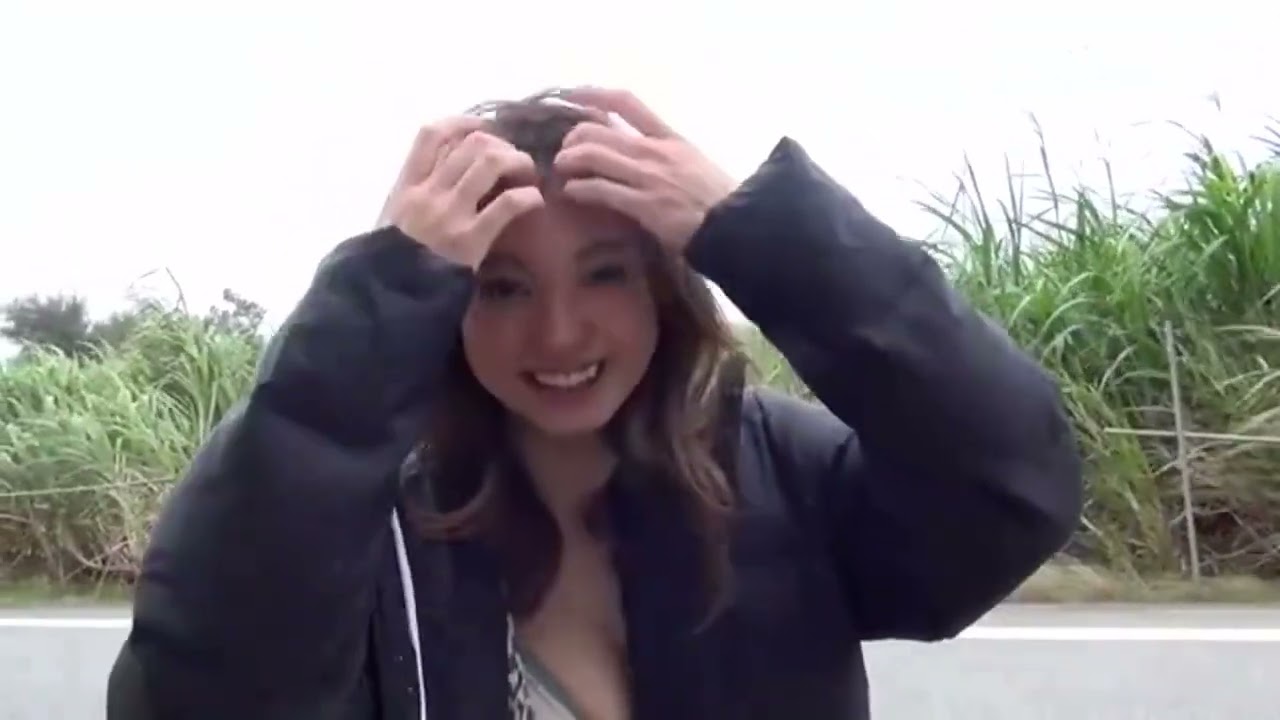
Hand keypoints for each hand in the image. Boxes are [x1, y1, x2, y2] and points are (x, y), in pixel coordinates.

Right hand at [378, 117, 543, 268]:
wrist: (390, 298)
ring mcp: (449, 214)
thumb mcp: (393, 219)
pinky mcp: (470, 239)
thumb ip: (417, 193)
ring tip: (528, 177)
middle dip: (503, 146)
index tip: (485, 129)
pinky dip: (527, 196)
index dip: (465, 123)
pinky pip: (507, 203)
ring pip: (491, 162)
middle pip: (472, 143)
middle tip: (516, 163)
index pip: (432, 134)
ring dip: (519, 163)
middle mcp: (428, 193)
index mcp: (407, 186)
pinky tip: (533, 202)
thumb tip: (449, 168)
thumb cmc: (395, 263)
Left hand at [553, 88, 737, 253]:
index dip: (595, 95)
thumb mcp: (695, 163)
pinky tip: (572, 192)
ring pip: (594, 155)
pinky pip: (601, 189)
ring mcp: (649, 177)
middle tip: (565, 153)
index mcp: (669, 138)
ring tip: (562, 170)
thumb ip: (667, 154)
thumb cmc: (720, 200)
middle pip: (599, 129)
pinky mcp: (644, 205)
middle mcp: (655, 151)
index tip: (573, 96)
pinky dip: (579, 188)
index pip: (627, 103)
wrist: (738, 225)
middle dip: (573, 139)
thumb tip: (640, 152)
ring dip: (569, 161)